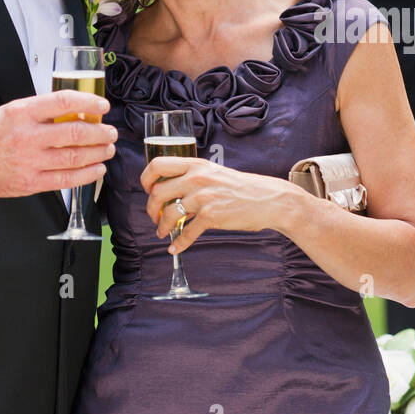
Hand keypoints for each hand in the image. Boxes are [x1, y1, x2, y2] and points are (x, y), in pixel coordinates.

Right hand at [0, 91, 115, 196]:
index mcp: (21, 113)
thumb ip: (42, 110)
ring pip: (75, 157)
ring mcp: (29, 161)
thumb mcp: (12, 111)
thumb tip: (77, 109)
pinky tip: (97, 168)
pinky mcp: (30, 182)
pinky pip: (66, 179)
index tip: (102, 106)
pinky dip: (87, 174)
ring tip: (107, 149)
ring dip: (98, 153)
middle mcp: (26, 137)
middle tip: (110, 132)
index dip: (88, 103)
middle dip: (100, 132)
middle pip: (74, 132)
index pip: (63, 102)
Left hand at [142, 157, 296, 253]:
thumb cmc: (243, 188)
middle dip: (150, 208)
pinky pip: (186, 232)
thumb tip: (171, 190)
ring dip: (161, 227)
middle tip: (154, 216)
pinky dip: (178, 244)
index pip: (158, 165)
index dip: (146, 179)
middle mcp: (197, 178)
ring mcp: (204, 197)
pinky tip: (175, 248)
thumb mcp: (215, 173)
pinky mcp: (211, 216)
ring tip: (163, 232)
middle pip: (157, 192)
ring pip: (168, 214)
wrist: (269, 200)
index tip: (147, 190)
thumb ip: (194, 177)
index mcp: (196, 165)